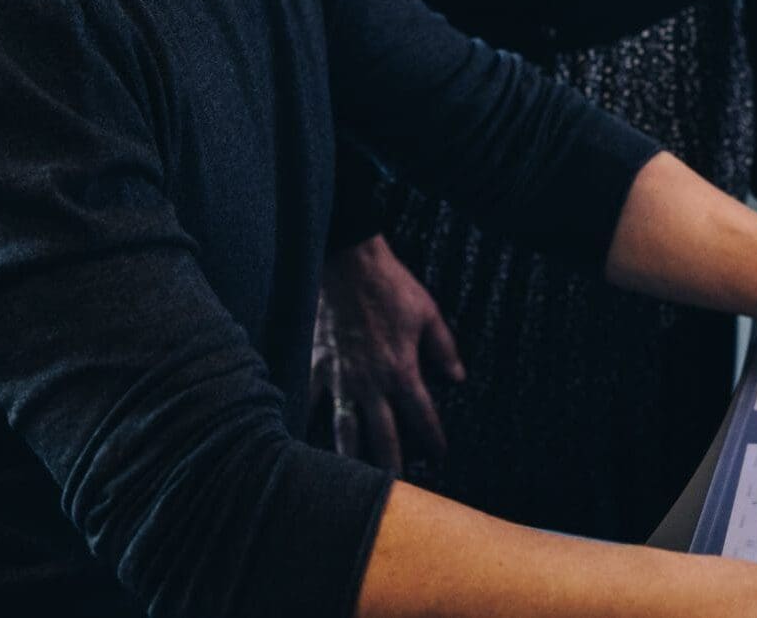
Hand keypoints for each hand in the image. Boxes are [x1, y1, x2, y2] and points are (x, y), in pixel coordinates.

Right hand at [316, 235, 463, 471]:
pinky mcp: (318, 365)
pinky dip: (304, 422)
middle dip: (392, 468)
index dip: (433, 440)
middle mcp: (371, 383)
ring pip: (345, 431)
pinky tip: (299, 445)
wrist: (349, 264)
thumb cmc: (391, 286)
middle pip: (383, 438)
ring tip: (350, 487)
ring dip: (350, 460)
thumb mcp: (428, 313)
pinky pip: (309, 400)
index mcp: (402, 371)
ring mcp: (341, 378)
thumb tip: (458, 377)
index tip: (439, 457)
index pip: (422, 417)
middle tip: (397, 493)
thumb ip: (444, 348)